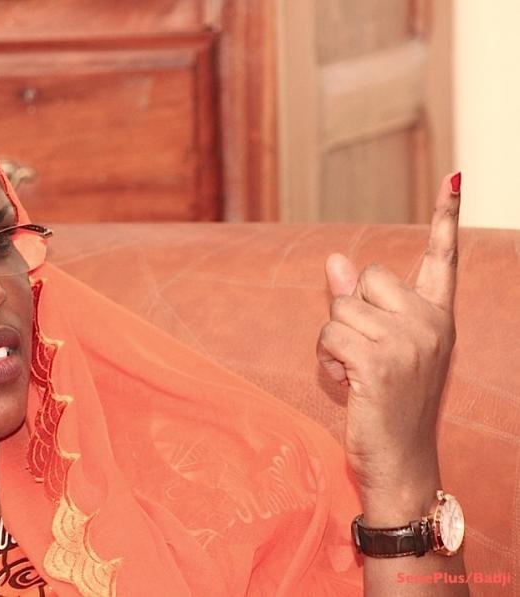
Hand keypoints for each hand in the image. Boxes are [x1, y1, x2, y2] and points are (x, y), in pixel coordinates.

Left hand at [317, 173, 460, 511]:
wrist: (401, 462)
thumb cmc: (387, 404)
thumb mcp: (380, 348)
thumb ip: (360, 304)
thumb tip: (337, 259)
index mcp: (438, 318)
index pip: (443, 259)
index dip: (446, 216)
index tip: (454, 176)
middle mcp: (432, 324)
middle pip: (368, 278)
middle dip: (351, 312)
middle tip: (364, 355)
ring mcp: (410, 342)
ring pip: (341, 308)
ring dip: (334, 341)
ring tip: (354, 374)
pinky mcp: (381, 361)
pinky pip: (329, 334)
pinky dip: (325, 358)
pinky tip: (344, 382)